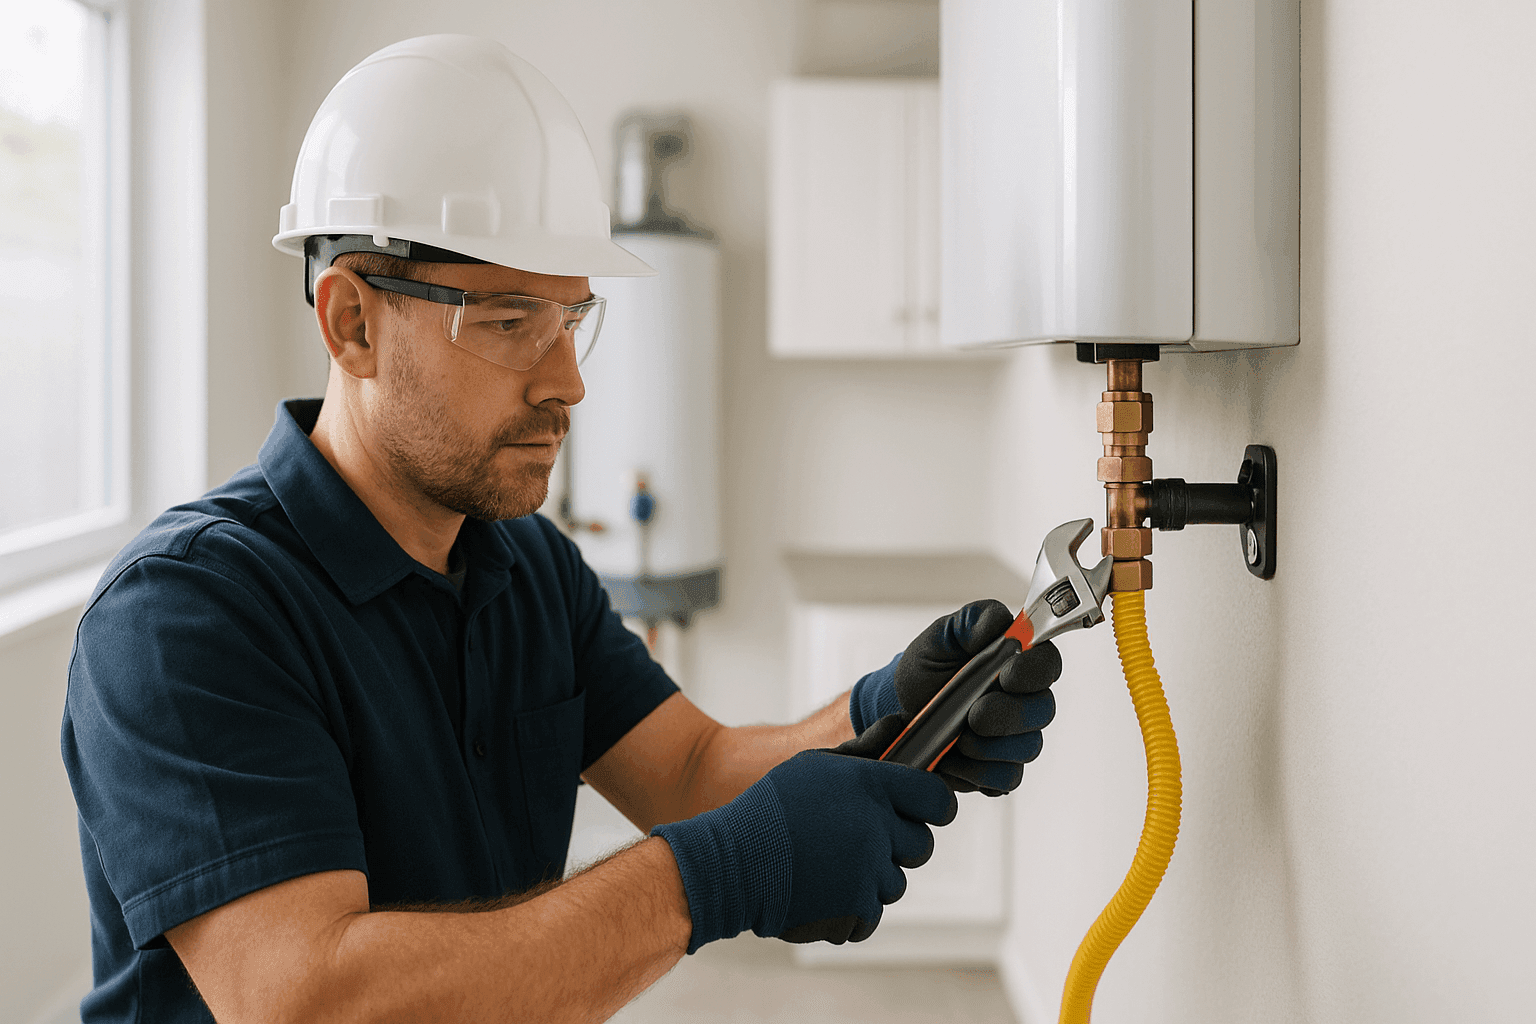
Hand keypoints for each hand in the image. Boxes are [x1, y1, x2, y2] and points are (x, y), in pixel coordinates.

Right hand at [651, 749, 955, 949]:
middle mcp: (876, 826)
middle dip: (897, 846)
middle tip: (856, 842)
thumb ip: (864, 750)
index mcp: (871, 785)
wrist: (730, 864)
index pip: (938, 799)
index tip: (922, 813)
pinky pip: (872, 914)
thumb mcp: (815, 766)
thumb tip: (899, 723)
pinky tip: (821, 891)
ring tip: (828, 866)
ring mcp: (868, 871)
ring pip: (895, 882)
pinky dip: (850, 910)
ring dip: (870, 879)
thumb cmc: (771, 809)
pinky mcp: (856, 910)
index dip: (934, 807)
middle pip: (921, 845)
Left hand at [846, 600, 1059, 794]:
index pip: (1048, 664)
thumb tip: (999, 621)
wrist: (899, 708)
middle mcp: (1024, 701)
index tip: (1008, 674)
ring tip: (959, 738)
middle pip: (1043, 711)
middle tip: (976, 714)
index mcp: (1018, 663)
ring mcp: (1014, 739)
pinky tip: (953, 758)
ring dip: (991, 746)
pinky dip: (977, 772)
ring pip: (1026, 749)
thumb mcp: (939, 638)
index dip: (1035, 671)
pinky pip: (1004, 779)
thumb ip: (970, 621)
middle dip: (1010, 714)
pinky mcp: (998, 770)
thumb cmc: (927, 669)